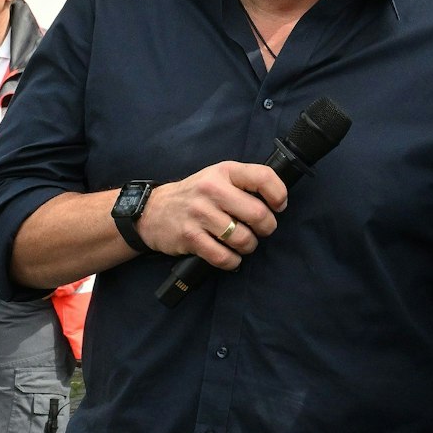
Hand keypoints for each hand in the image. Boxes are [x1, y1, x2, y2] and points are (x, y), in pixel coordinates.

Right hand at [135, 162, 289, 268]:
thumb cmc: (195, 194)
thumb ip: (245, 183)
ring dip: (249, 246)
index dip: (279, 195)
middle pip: (258, 214)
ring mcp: (200, 214)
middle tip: (261, 230)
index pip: (263, 177)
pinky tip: (231, 256)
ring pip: (243, 238)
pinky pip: (224, 257)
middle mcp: (212, 189)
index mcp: (224, 171)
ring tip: (243, 242)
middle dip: (267, 228)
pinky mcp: (190, 237)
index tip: (279, 206)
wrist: (152, 211)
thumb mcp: (218, 177)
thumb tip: (278, 200)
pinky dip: (232, 261)